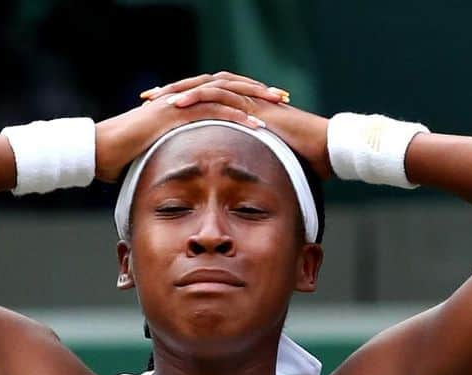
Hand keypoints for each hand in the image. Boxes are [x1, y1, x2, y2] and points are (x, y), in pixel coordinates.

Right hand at [95, 71, 287, 182]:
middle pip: (229, 87)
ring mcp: (178, 104)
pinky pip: (211, 111)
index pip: (221, 94)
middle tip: (284, 97)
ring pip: (225, 94)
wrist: (99, 151)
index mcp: (182, 104)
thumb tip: (188, 171)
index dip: (246, 98)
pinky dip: (236, 117)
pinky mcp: (175, 114)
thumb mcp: (157, 153)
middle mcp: (183, 99)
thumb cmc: (123, 157)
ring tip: (277, 107)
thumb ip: (176, 153)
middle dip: (258, 91)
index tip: (270, 106)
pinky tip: (256, 126)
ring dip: (254, 100)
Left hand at [139, 71, 332, 179]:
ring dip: (178, 92)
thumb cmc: (302, 161)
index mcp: (242, 111)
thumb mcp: (267, 164)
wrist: (325, 150)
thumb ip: (249, 169)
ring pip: (206, 86)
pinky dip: (198, 97)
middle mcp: (244, 100)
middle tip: (146, 100)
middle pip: (200, 89)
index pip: (205, 103)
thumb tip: (239, 192)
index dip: (180, 108)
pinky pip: (221, 94)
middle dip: (171, 94)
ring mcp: (249, 99)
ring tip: (156, 100)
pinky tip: (178, 104)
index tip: (156, 117)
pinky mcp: (254, 103)